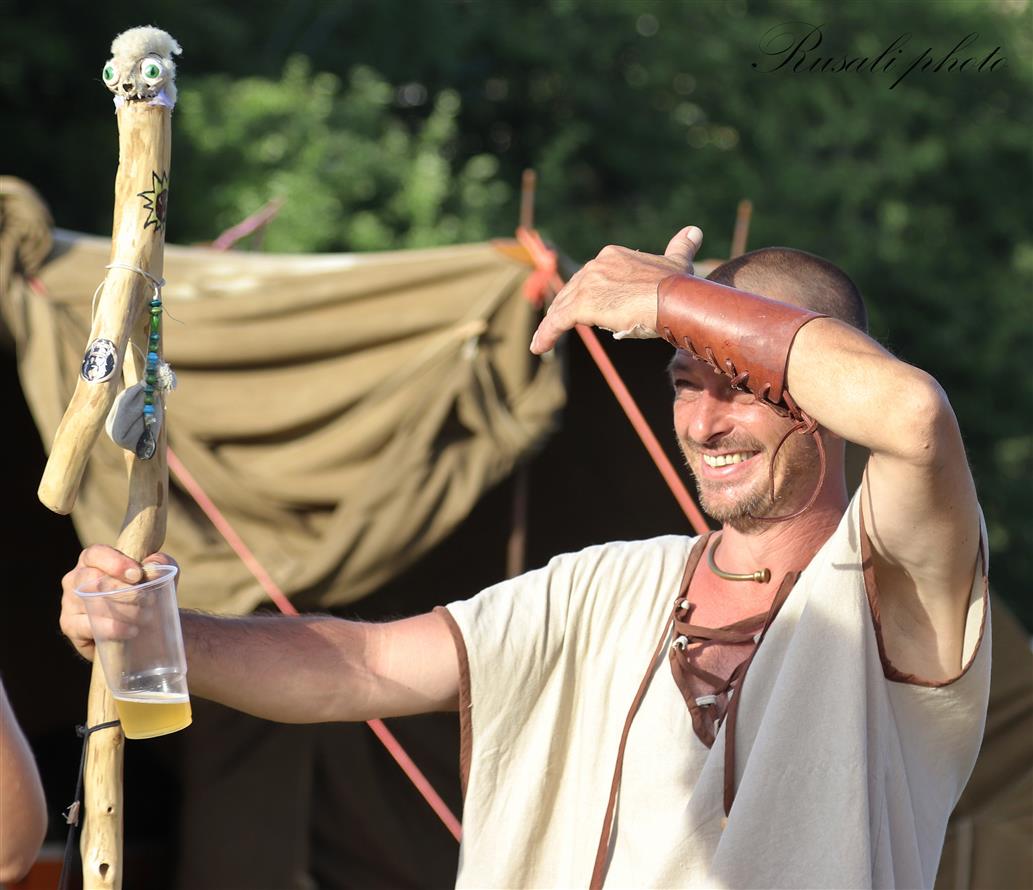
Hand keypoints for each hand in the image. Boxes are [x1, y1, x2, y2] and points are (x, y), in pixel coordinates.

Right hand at [60, 545, 177, 660]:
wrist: (148, 631)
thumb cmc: (148, 595)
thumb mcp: (160, 576)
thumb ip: (161, 563)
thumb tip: (153, 566)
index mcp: (94, 560)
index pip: (96, 554)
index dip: (116, 563)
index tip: (138, 575)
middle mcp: (76, 579)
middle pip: (92, 580)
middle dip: (125, 592)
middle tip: (149, 601)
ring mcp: (70, 602)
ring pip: (91, 603)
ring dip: (124, 611)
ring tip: (146, 617)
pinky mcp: (70, 626)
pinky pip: (86, 626)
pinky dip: (113, 629)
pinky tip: (132, 630)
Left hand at [529, 225, 702, 353]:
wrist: (674, 298)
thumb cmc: (677, 286)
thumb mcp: (678, 262)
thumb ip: (680, 247)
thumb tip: (694, 229)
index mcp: (614, 256)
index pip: (592, 276)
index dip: (586, 293)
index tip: (584, 307)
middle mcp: (597, 265)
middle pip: (573, 290)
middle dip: (565, 307)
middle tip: (558, 324)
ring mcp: (588, 284)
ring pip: (562, 306)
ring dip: (551, 324)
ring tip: (543, 340)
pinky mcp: (582, 304)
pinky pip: (557, 321)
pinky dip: (546, 334)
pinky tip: (538, 347)